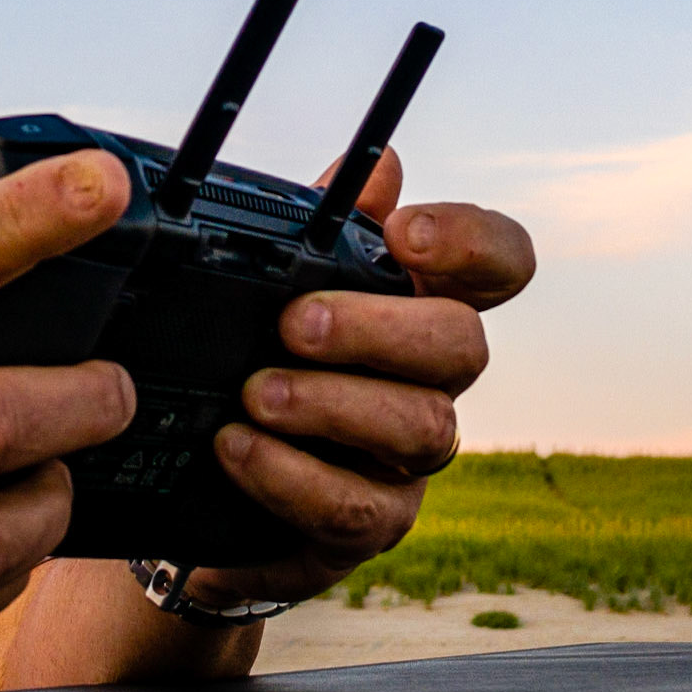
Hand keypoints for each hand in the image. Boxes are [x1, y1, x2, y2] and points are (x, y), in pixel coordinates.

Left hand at [186, 149, 534, 608]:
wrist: (193, 478)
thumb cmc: (247, 358)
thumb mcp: (266, 286)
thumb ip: (322, 229)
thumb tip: (381, 166)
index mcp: (416, 306)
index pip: (498, 264)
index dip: (474, 244)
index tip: (405, 233)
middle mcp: (431, 382)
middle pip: (462, 346)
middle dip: (379, 329)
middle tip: (295, 325)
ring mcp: (406, 460)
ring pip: (420, 429)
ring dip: (331, 405)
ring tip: (254, 395)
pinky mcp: (367, 525)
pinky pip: (356, 508)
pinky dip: (292, 475)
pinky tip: (237, 448)